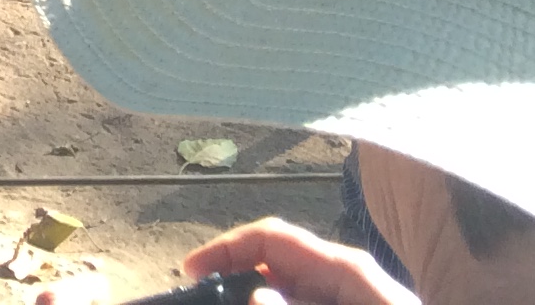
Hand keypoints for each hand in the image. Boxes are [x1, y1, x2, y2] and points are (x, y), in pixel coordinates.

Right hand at [162, 218, 419, 304]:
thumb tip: (256, 292)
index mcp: (342, 267)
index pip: (271, 235)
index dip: (227, 247)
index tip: (192, 272)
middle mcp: (337, 277)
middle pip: (269, 266)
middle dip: (233, 279)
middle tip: (204, 297)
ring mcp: (338, 295)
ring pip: (278, 290)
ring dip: (253, 294)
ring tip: (221, 299)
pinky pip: (298, 300)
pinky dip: (274, 302)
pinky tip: (261, 304)